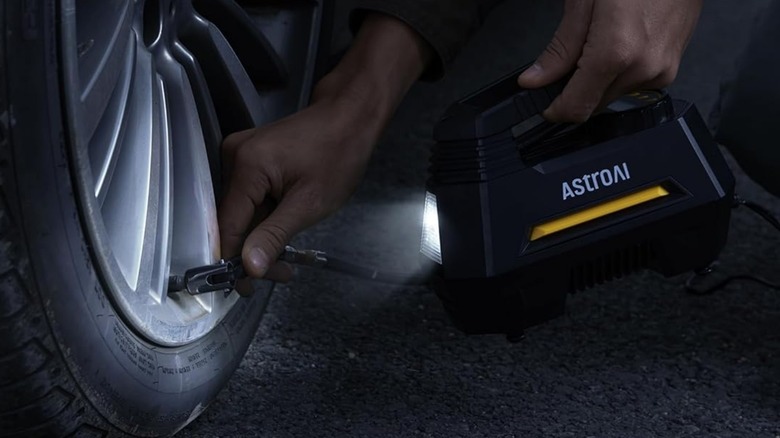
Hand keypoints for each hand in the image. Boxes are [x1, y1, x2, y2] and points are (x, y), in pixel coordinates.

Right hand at [218, 14, 431, 282]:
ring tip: (286, 261)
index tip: (246, 288)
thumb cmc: (338, 155)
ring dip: (260, 239)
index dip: (233, 260)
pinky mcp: (250, 160)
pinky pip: (249, 200)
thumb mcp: (309, 203)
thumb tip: (248, 268)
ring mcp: (240, 156)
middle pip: (231, 220)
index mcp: (245, 165)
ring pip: (240, 213)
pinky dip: (264, 220)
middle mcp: (233, 157)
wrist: (351, 117)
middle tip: (282, 274)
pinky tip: (281, 235)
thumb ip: (274, 235)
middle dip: (253, 252)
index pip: (226, 224)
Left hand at [518, 0, 702, 122]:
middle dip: (576, 89)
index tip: (545, 103)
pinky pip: (633, 84)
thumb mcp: (584, 1)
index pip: (576, 109)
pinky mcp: (670, 69)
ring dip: (598, 80)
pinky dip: (618, 72)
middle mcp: (642, 68)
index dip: (555, 110)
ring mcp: (660, 71)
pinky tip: (621, 42)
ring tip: (602, 39)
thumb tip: (536, 80)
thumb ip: (560, 48)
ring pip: (612, 96)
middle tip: (574, 56)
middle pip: (593, 106)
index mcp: (616, 52)